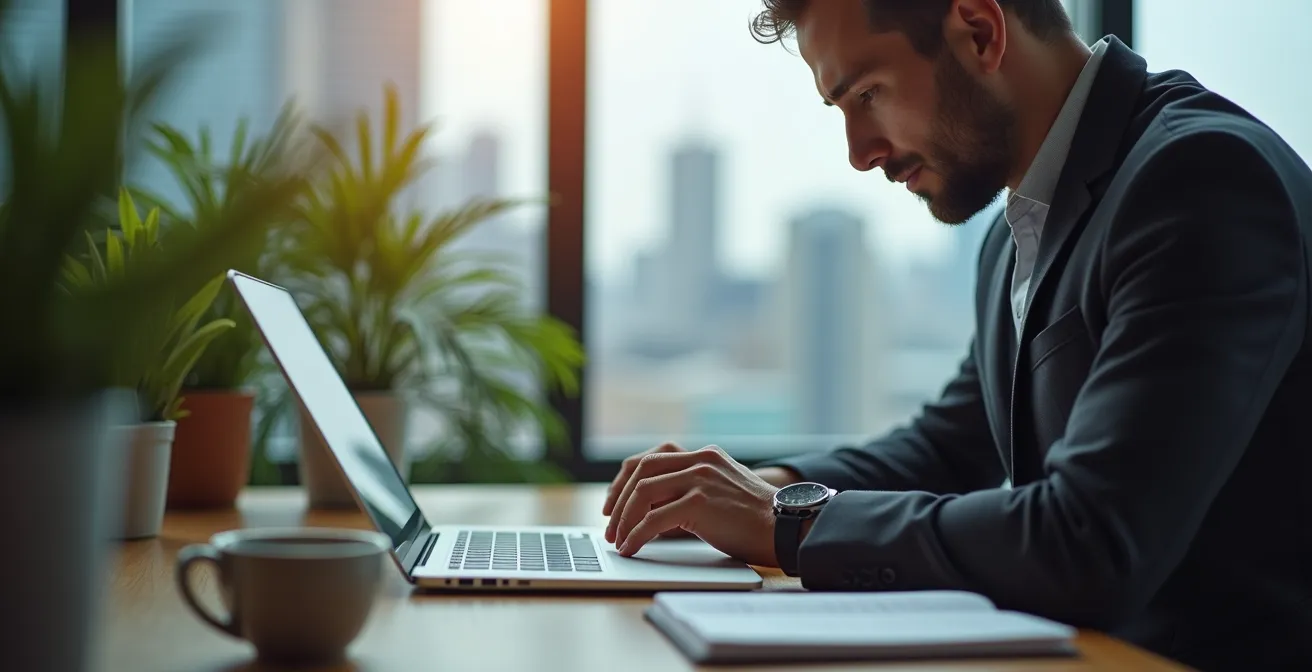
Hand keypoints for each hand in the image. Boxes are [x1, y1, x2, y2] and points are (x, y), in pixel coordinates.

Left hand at [604, 444, 780, 566]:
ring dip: (624, 519)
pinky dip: (637, 534)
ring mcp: (700, 479)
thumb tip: (654, 512)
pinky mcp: (700, 502)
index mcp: (705, 455)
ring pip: (643, 493)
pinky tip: (632, 547)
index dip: (625, 480)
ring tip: (618, 539)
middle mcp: (700, 460)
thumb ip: (694, 490)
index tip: (614, 503)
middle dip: (619, 500)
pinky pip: (654, 518)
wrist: (789, 525)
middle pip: (641, 471)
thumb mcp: (724, 491)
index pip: (651, 459)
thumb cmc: (759, 519)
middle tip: (610, 525)